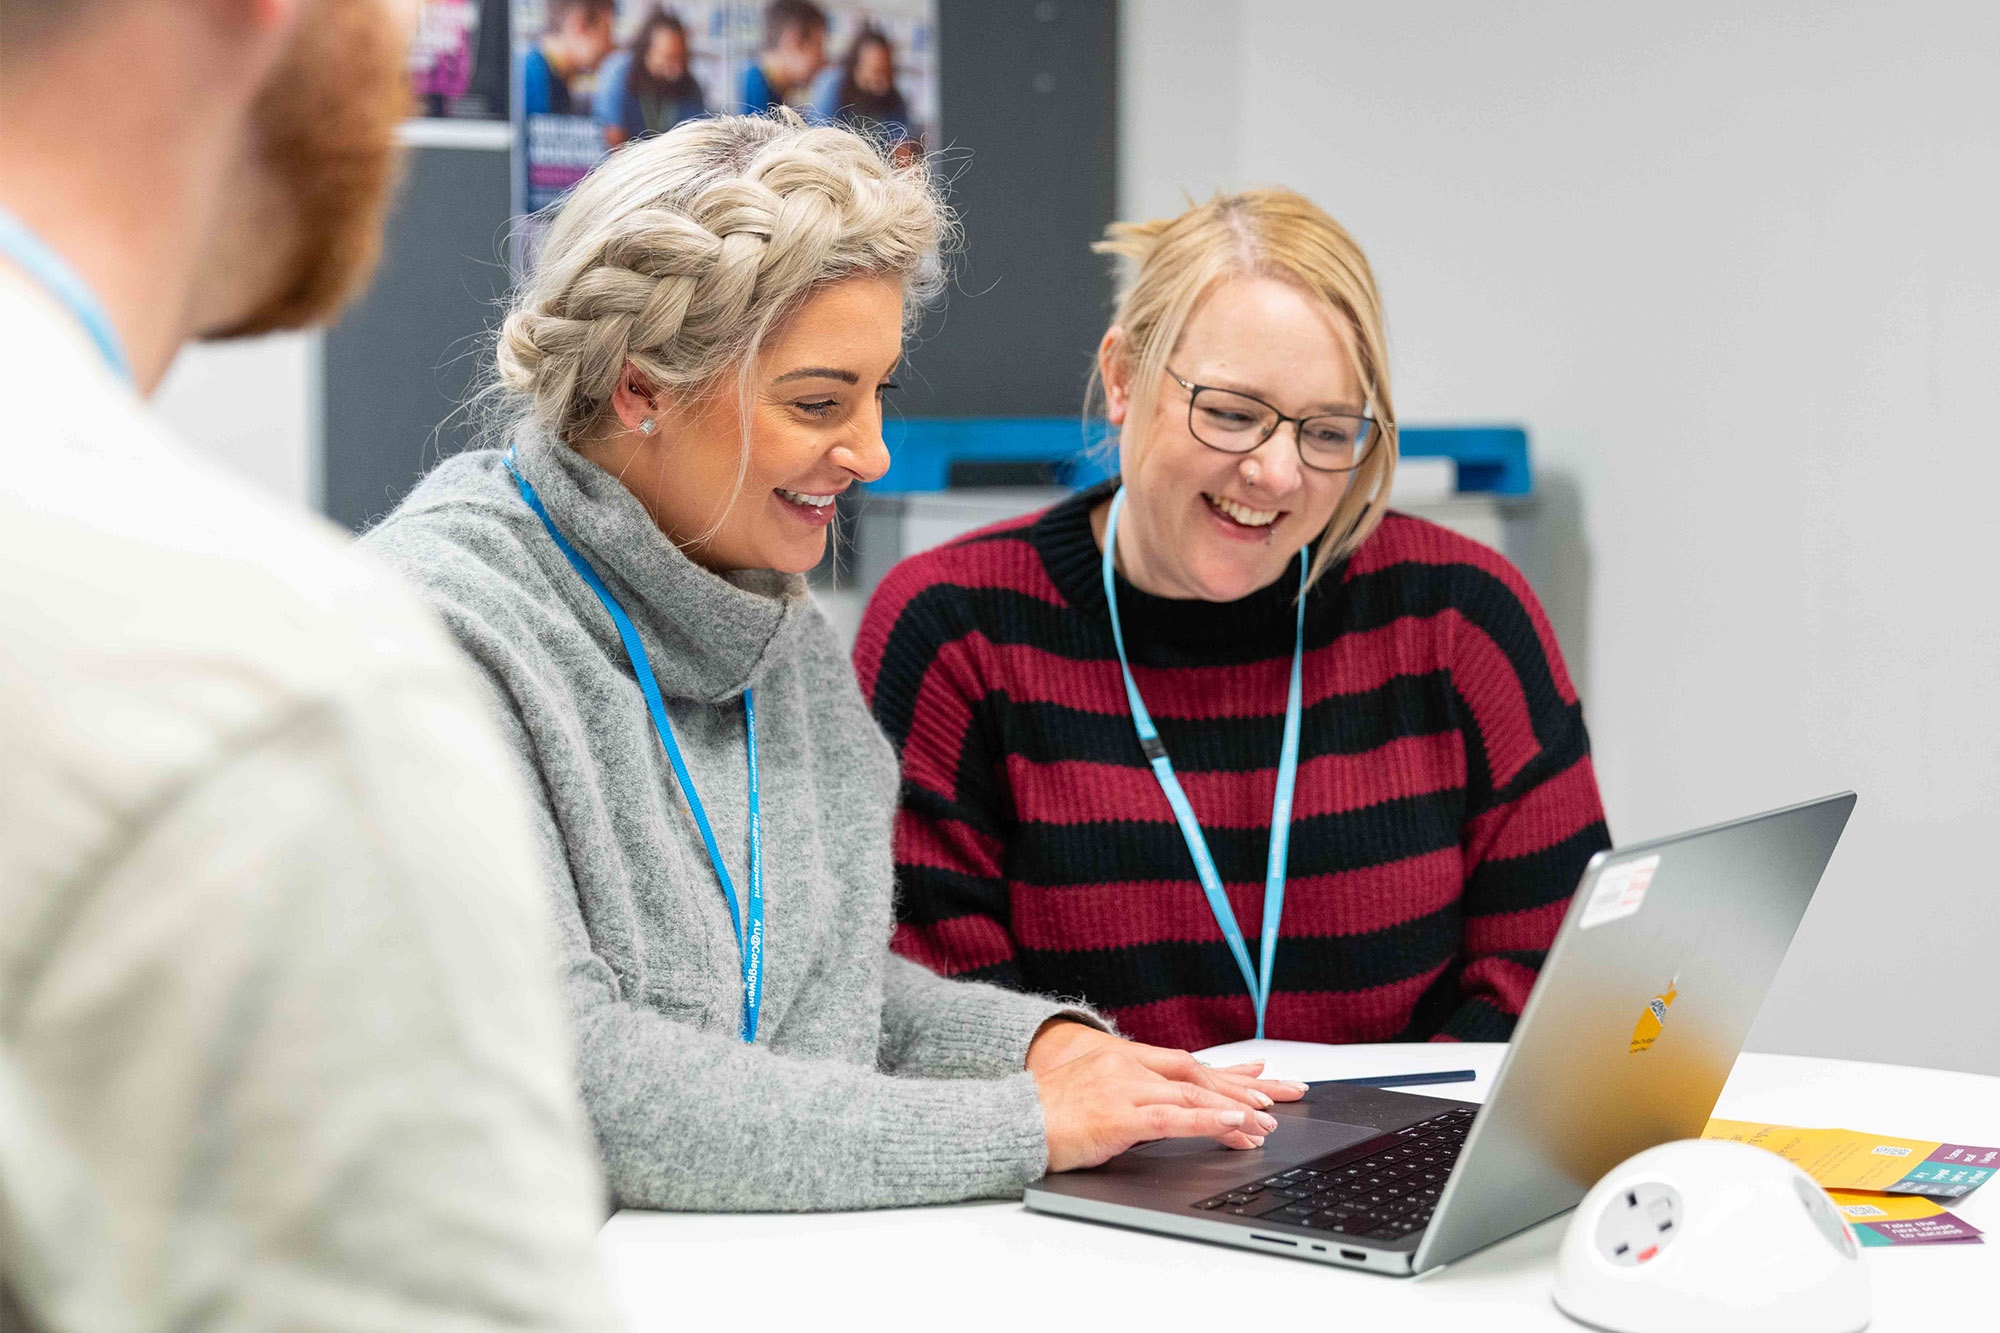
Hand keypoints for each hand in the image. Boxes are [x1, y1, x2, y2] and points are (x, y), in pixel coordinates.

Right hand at [1027, 1024, 1307, 1171]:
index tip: (1264, 1075)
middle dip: (1247, 1086)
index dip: (1228, 1071)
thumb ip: (1126, 1096)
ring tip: (1268, 1122)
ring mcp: (1123, 1088)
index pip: (1187, 1062)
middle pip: (1199, 1073)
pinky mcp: (1118, 1116)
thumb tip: (1158, 1114)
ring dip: (1235, 1109)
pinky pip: (1172, 1118)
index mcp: (1122, 1058)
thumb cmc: (1045, 1114)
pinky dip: (1208, 1119)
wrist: (1009, 1121)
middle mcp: (1128, 1066)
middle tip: (1288, 1095)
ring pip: (1192, 1095)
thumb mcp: (1090, 1094)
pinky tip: (1235, 1123)